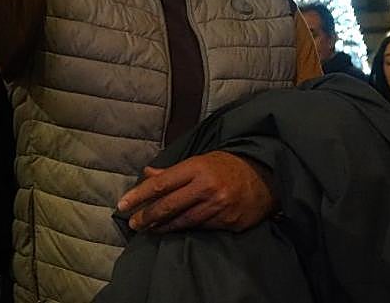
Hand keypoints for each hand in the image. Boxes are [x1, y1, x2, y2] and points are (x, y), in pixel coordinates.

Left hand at [117, 150, 277, 233]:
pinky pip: (200, 228)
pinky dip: (184, 230)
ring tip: (148, 229)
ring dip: (163, 226)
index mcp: (196, 167)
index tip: (123, 204)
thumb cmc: (228, 166)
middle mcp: (206, 186)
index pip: (161, 183)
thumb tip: (147, 174)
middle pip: (169, 205)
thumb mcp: (201, 160)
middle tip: (132, 223)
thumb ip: (173, 171)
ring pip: (183, 221)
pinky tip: (173, 230)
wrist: (265, 177)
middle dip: (147, 216)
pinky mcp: (228, 221)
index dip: (139, 195)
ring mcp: (218, 206)